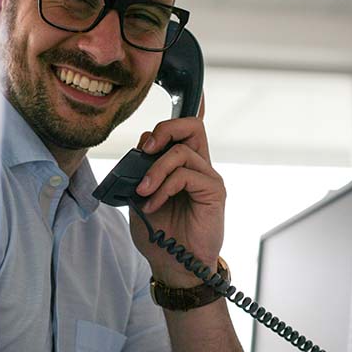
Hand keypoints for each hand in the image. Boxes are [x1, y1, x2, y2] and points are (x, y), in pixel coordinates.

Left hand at [127, 99, 225, 287]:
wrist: (174, 265)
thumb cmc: (159, 233)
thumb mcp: (140, 198)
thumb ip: (140, 173)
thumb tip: (136, 152)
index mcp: (182, 164)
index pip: (188, 127)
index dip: (192, 103)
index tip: (185, 85)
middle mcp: (199, 165)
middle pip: (190, 126)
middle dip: (164, 130)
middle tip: (144, 150)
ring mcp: (208, 178)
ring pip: (182, 152)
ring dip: (155, 170)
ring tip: (143, 192)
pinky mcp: (214, 192)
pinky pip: (187, 174)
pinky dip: (164, 186)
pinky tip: (154, 202)